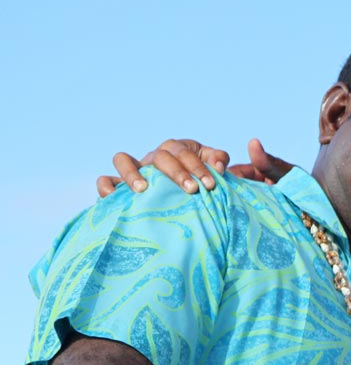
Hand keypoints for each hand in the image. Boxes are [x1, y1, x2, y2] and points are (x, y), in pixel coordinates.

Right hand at [95, 138, 291, 197]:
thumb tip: (229, 160)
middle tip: (192, 191)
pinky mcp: (119, 191)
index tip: (212, 184)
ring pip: (123, 159)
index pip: (185, 150)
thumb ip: (230, 165)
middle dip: (176, 171)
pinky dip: (107, 185)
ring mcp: (136, 173)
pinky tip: (118, 197)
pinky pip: (106, 181)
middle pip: (160, 154)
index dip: (197, 164)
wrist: (202, 214)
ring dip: (133, 172)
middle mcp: (157, 160)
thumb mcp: (227, 180)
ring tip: (145, 191)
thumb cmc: (215, 195)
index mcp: (181, 153)